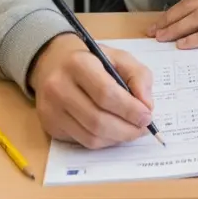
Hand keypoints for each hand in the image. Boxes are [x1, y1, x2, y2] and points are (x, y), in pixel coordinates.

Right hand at [28, 33, 153, 149]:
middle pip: (97, 120)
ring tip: (132, 131)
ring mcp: (51, 109)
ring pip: (90, 136)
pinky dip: (104, 141)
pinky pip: (82, 141)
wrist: (54, 62)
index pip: (105, 93)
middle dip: (126, 129)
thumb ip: (139, 76)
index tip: (147, 116)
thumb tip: (146, 106)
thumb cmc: (92, 60)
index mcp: (78, 64)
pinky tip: (114, 132)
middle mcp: (59, 87)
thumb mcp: (119, 57)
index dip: (129, 109)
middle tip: (143, 128)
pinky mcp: (50, 125)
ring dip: (117, 138)